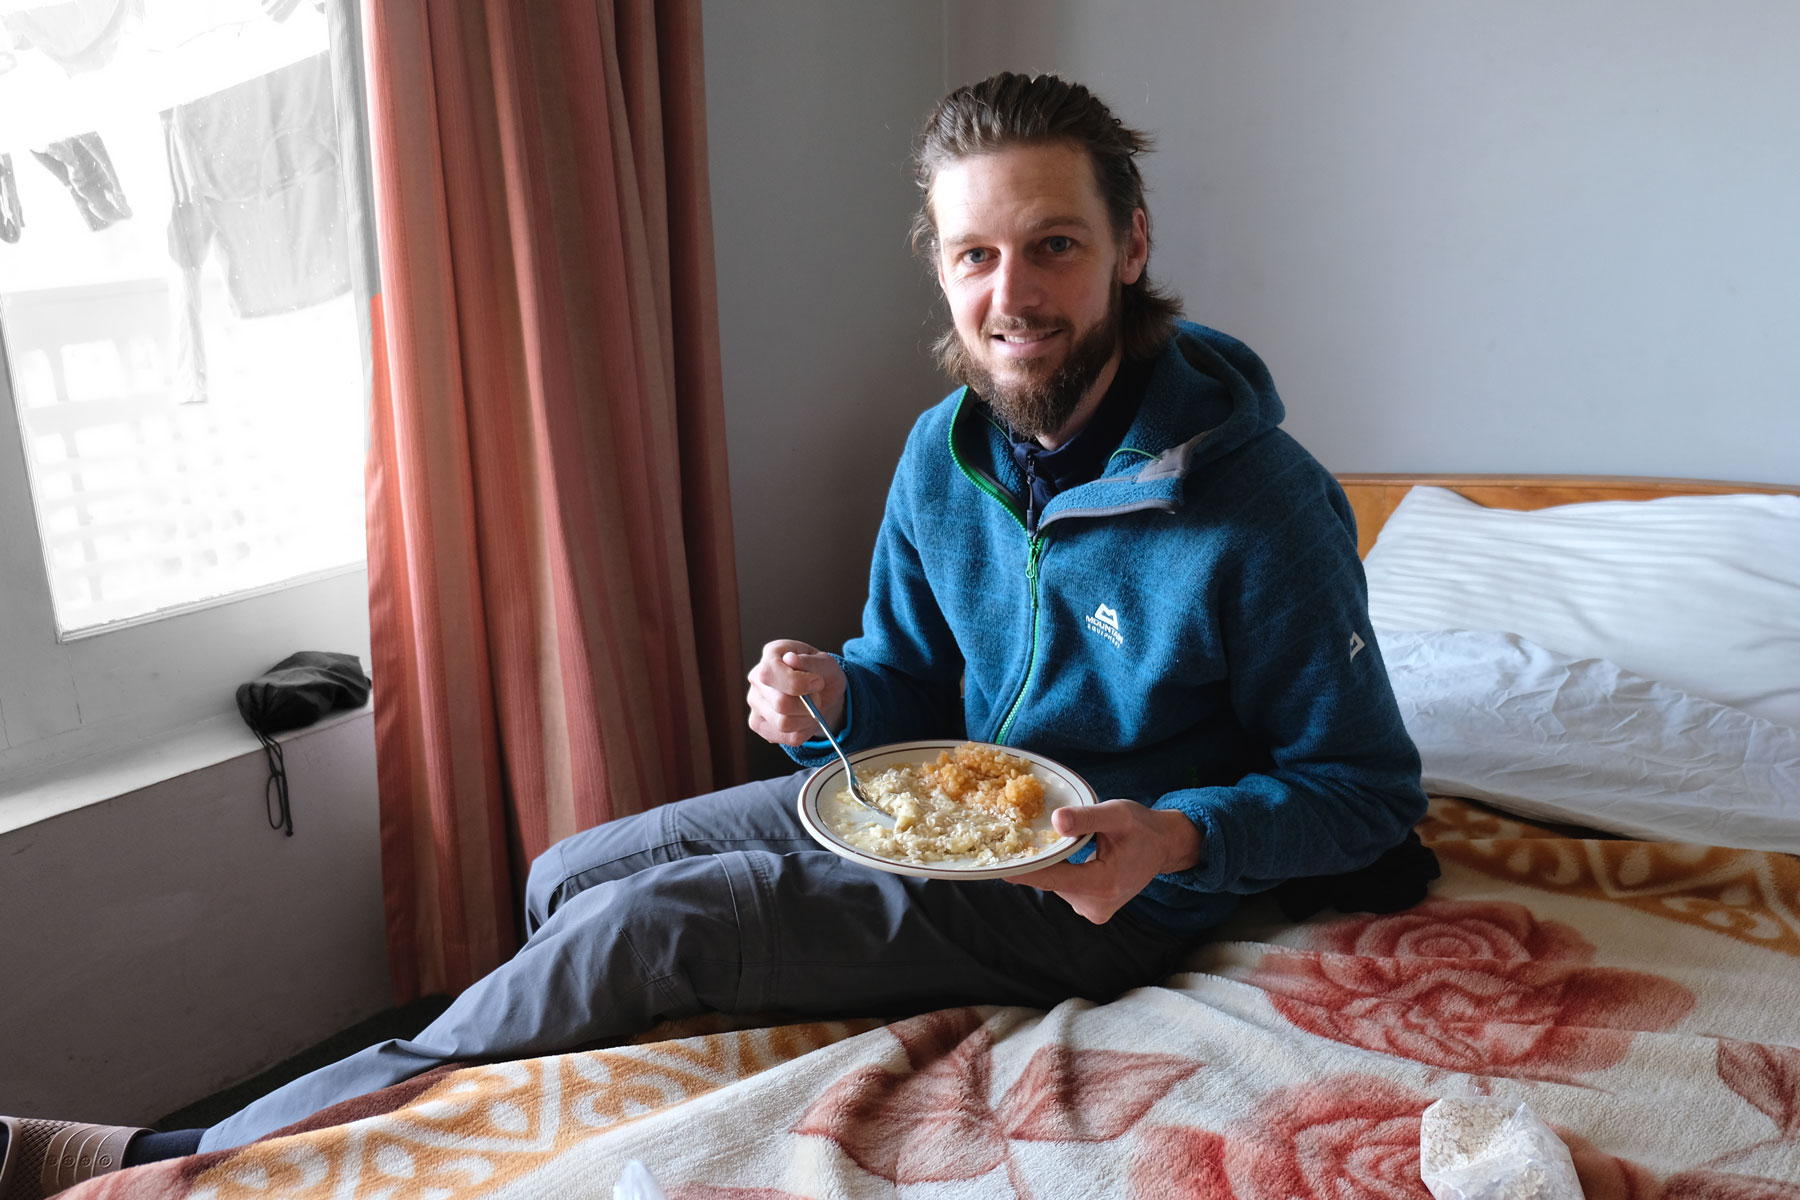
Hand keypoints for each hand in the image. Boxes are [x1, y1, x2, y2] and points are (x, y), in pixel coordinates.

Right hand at [746, 639, 847, 745]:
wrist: (823, 694)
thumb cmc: (822, 674)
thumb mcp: (827, 664)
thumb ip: (812, 662)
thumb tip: (791, 659)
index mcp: (772, 654)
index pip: (770, 673)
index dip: (796, 682)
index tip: (818, 683)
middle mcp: (757, 678)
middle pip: (780, 703)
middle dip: (808, 705)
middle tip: (818, 697)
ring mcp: (755, 702)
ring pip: (783, 724)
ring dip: (807, 719)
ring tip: (812, 708)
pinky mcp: (758, 723)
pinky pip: (785, 738)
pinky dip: (804, 732)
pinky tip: (805, 719)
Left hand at [1005, 801, 1201, 923]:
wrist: (1164, 846)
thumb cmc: (1141, 827)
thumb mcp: (1117, 814)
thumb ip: (1086, 818)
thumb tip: (1056, 821)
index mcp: (1103, 885)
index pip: (1053, 878)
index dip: (1024, 870)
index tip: (997, 865)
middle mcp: (1096, 905)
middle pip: (1052, 882)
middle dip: (1036, 861)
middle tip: (1013, 840)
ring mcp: (1094, 911)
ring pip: (1057, 885)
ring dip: (1048, 867)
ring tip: (1037, 844)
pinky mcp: (1092, 909)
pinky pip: (1065, 888)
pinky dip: (1059, 872)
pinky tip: (1056, 856)